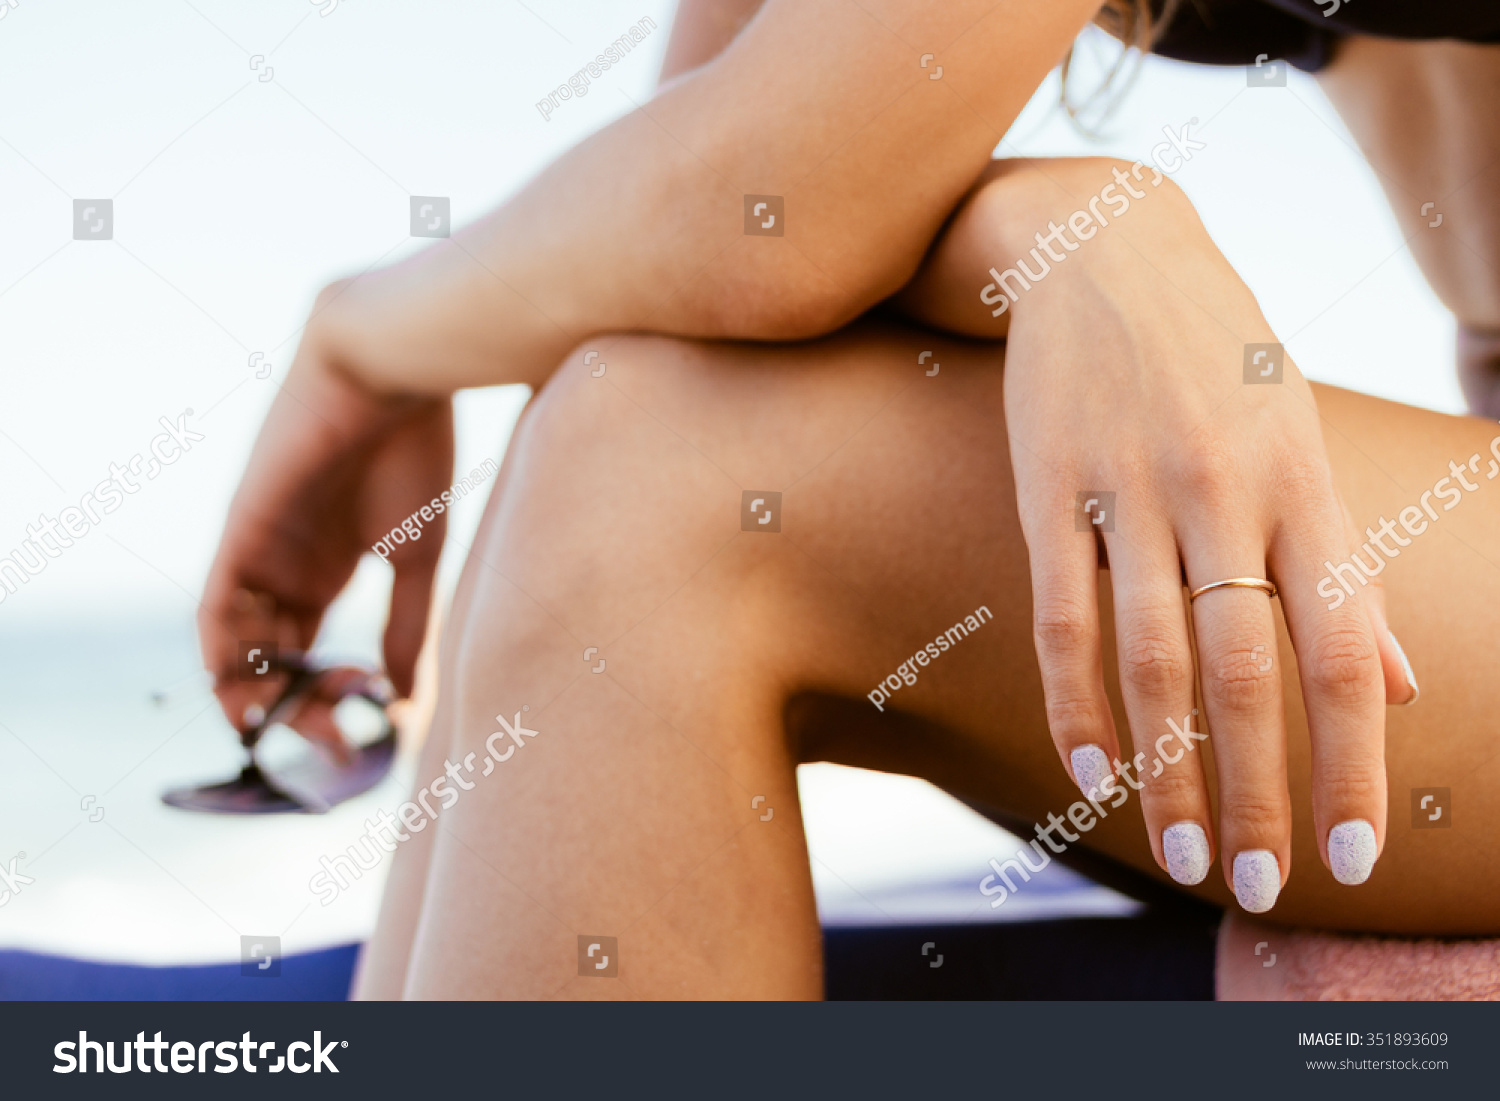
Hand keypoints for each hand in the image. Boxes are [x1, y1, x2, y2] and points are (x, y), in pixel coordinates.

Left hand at [198, 296, 453, 752]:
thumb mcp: (416, 558)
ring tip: (283, 727)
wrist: (393, 376)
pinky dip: (221, 647)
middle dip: (294, 709)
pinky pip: (214, 603)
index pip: (308, 654)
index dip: (326, 702)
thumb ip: (404, 627)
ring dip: (254, 689)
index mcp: (326, 571)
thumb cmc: (414, 453)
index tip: (358, 740)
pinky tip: (237, 683)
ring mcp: (259, 549)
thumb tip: (404, 699)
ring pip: (237, 640)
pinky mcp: (241, 528)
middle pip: (271, 657)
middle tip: (329, 744)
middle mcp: (284, 567)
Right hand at [897, 158, 1414, 909]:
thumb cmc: (1217, 353)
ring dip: (1170, 768)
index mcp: (1303, 482)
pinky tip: (1091, 773)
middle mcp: (1227, 490)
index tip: (1352, 855)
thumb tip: (1406, 681)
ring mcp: (1133, 488)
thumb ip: (1348, 566)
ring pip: (1153, 656)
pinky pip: (1062, 613)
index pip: (1346, 648)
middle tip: (1255, 887)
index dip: (1354, 761)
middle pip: (1251, 669)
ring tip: (1180, 856)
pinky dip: (1075, 701)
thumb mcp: (1303, 437)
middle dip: (1259, 791)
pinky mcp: (1051, 486)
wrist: (1104, 244)